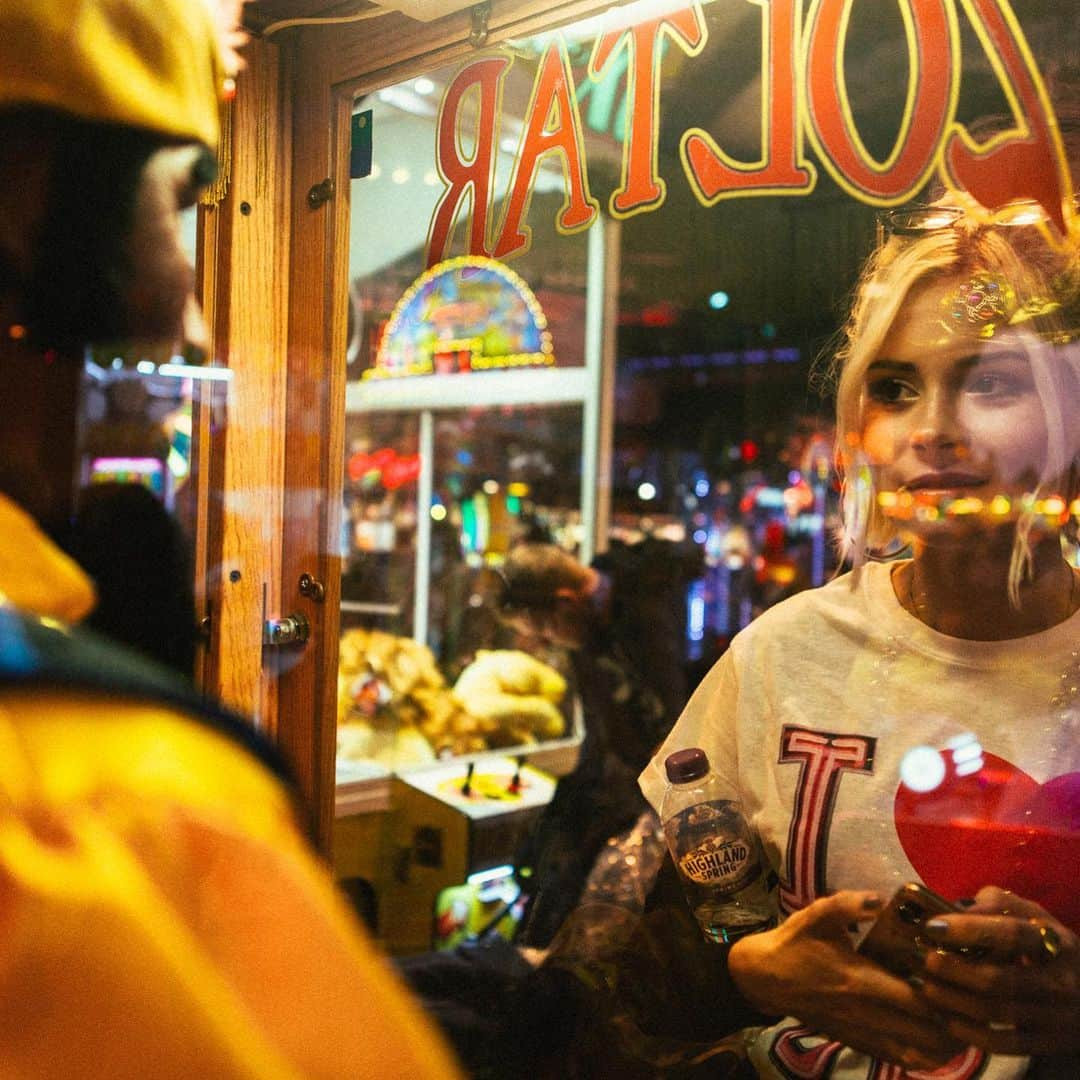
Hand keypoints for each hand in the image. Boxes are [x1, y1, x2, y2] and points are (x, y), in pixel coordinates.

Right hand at [728, 891, 967, 1071]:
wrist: (764, 978)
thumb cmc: (795, 943)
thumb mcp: (816, 914)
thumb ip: (848, 904)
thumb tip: (881, 898)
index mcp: (860, 980)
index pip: (917, 1000)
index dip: (947, 996)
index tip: (964, 979)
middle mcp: (867, 1013)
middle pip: (927, 1033)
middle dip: (956, 1022)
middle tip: (973, 1000)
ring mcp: (864, 1033)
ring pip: (919, 1053)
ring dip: (946, 1043)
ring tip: (962, 1022)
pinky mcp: (858, 1042)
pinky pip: (901, 1060)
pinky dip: (926, 1056)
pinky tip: (938, 1041)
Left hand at [914, 886, 1079, 1056]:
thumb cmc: (1045, 942)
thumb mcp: (1031, 915)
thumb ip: (996, 903)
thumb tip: (957, 907)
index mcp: (1055, 941)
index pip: (1012, 934)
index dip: (969, 930)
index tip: (932, 926)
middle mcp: (1061, 981)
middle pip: (1001, 979)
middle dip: (955, 970)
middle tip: (924, 960)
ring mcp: (1058, 1016)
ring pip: (999, 1012)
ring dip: (955, 1000)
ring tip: (926, 987)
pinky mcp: (1049, 1043)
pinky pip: (1006, 1044)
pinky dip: (972, 1033)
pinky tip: (946, 1019)